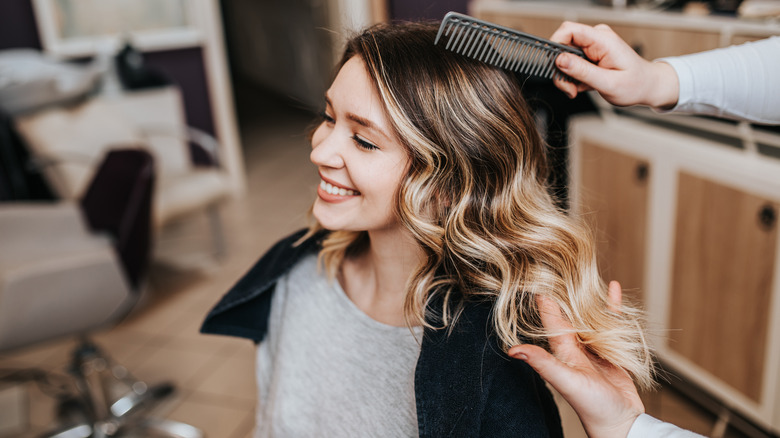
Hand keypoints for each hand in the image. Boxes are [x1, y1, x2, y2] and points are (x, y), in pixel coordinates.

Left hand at [508, 281, 643, 437]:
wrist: (620, 422)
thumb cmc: (592, 406)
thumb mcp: (565, 381)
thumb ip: (543, 363)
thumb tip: (513, 350)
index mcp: (562, 350)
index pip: (551, 318)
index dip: (544, 298)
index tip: (535, 275)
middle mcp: (574, 347)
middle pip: (568, 313)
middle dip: (563, 292)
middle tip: (558, 266)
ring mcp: (593, 348)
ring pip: (588, 315)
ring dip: (586, 297)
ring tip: (583, 273)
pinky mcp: (611, 350)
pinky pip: (611, 322)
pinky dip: (611, 305)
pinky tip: (613, 288)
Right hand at [549, 21, 678, 108]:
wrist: (647, 86)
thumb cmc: (635, 84)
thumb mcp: (608, 83)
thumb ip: (582, 71)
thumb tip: (560, 60)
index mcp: (603, 40)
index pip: (569, 30)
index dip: (555, 45)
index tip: (553, 65)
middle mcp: (597, 39)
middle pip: (563, 46)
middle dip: (561, 69)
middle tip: (569, 87)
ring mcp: (593, 45)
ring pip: (565, 56)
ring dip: (566, 76)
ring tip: (576, 89)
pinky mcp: (591, 53)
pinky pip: (571, 62)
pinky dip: (572, 77)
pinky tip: (582, 85)